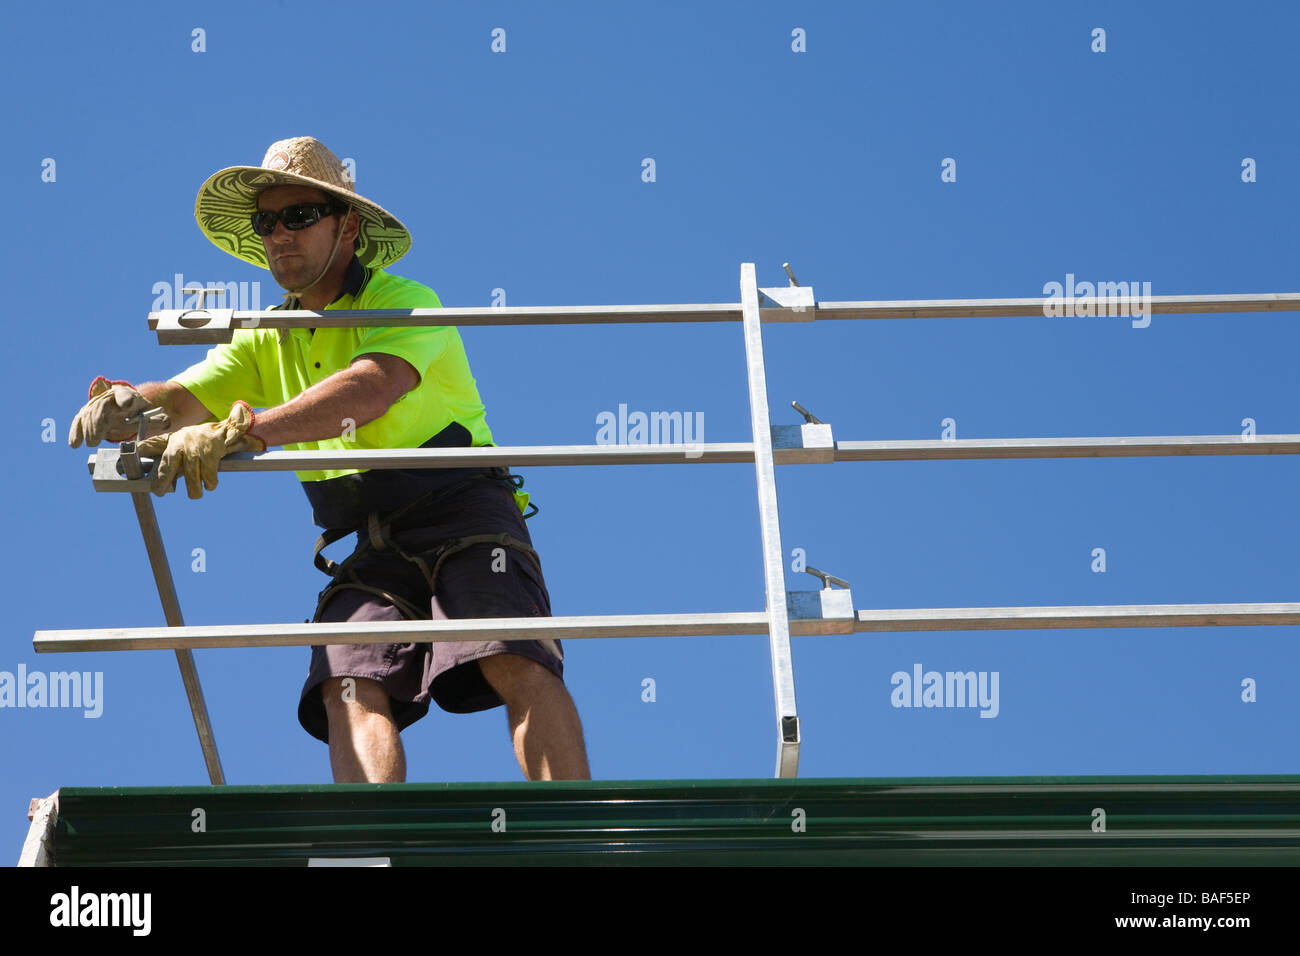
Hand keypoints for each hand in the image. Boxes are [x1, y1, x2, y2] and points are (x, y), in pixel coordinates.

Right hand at [68, 376, 169, 446]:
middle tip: (98, 438)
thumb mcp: (149, 414)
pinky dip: (76, 432)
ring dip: (89, 430)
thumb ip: (158, 419)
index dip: (126, 399)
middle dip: (98, 422)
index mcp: (126, 395)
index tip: (127, 405)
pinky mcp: (87, 413)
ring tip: (92, 443)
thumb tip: (166, 421)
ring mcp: (96, 404)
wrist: (124, 405)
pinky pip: (79, 421)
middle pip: (101, 407)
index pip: (125, 395)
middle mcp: (108, 397)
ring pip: (89, 414)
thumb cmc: (138, 411)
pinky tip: (74, 444)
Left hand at [135, 401, 265, 498]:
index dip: (139, 452)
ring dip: (193, 489)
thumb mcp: (186, 439)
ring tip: (195, 494)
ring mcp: (196, 448)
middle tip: (159, 492)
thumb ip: (172, 451)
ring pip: (190, 475)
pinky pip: (207, 475)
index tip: (123, 460)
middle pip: (167, 465)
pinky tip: (210, 484)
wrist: (234, 427)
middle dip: (162, 481)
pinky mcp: (211, 453)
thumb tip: (156, 472)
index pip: (151, 444)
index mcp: (174, 439)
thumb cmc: (207, 438)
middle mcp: (182, 441)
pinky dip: (210, 483)